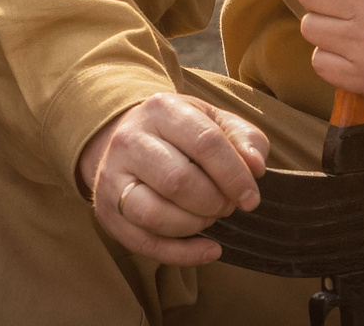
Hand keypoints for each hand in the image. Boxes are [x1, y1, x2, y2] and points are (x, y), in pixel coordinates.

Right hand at [75, 93, 267, 265]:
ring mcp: (112, 176)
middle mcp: (129, 139)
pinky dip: (183, 255)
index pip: (205, 143)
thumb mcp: (214, 122)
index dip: (235, 176)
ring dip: (195, 225)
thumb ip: (244, 139)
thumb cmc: (182, 133)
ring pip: (155, 215)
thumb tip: (255, 167)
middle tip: (227, 205)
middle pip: (179, 181)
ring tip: (210, 218)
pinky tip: (209, 249)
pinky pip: (145, 243)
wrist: (129, 138)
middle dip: (214, 202)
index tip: (251, 198)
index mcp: (161, 109)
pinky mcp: (107, 211)